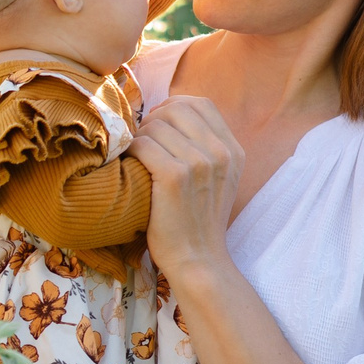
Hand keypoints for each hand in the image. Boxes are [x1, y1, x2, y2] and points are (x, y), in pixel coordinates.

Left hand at [129, 93, 243, 283]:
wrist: (197, 260)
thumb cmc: (196, 221)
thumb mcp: (216, 179)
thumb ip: (205, 147)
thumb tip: (170, 113)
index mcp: (233, 150)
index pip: (200, 104)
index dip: (172, 108)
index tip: (157, 126)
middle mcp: (221, 153)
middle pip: (176, 109)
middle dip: (152, 121)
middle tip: (143, 144)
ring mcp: (200, 164)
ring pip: (155, 126)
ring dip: (139, 138)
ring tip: (137, 160)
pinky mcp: (175, 178)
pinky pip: (142, 145)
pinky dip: (131, 152)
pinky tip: (131, 168)